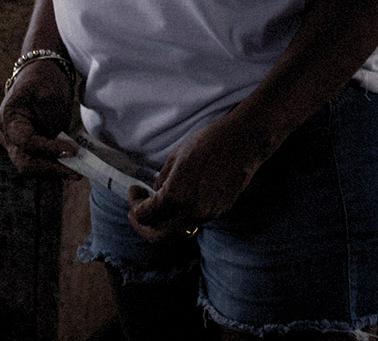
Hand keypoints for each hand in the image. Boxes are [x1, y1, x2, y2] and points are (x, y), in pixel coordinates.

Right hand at [0, 60, 77, 176]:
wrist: (41, 71)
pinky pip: (37, 160)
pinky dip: (52, 164)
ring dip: (53, 170)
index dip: (49, 150)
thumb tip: (63, 152)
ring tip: (77, 172)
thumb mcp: (51, 98)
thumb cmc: (45, 81)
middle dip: (51, 169)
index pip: (26, 143)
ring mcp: (13, 142)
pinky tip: (71, 167)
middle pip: (25, 162)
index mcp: (8, 119)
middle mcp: (6, 135)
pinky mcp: (25, 146)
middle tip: (76, 173)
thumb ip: (52, 125)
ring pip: (30, 165)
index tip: (72, 151)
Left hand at [127, 111, 274, 241]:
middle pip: (157, 236)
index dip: (133, 205)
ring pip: (177, 230)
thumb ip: (161, 181)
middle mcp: (192, 211)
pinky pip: (195, 220)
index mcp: (176, 196)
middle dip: (143, 226)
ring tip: (159, 202)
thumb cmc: (208, 142)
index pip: (144, 215)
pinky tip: (183, 196)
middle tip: (137, 211)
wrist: (244, 141)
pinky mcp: (221, 212)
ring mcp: (208, 214)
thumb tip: (156, 194)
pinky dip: (182, 214)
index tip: (133, 191)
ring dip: (164, 221)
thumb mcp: (175, 156)